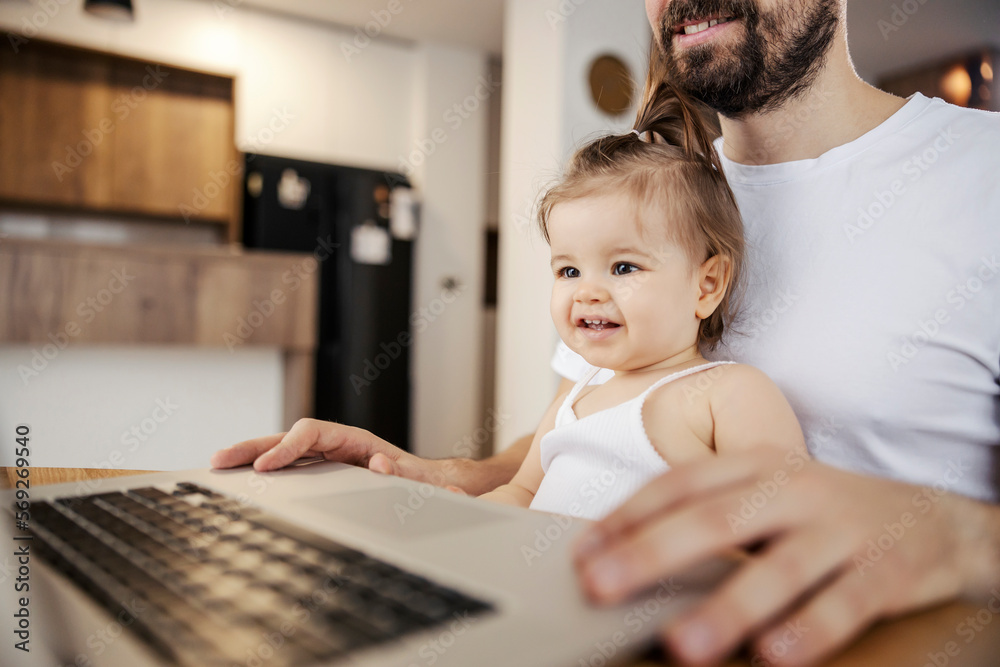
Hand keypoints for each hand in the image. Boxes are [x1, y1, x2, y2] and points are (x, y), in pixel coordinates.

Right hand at [210, 418, 461, 486]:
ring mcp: (326, 456)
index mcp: (354, 439)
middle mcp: (336, 443)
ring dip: (249, 457)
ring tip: (217, 466)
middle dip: (252, 446)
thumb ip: (400, 474)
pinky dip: (263, 470)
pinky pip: (287, 467)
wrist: (427, 484)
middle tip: (219, 460)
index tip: (265, 467)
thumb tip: (377, 466)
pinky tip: (239, 481)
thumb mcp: (415, 479)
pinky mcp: (321, 472)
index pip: (311, 432)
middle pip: (287, 436)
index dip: (286, 446)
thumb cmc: (420, 481)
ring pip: (281, 450)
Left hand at [572, 450, 992, 664]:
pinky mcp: (885, 571)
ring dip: (728, 607)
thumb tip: (625, 555)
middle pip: (715, 520)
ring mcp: (839, 528)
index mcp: (755, 466)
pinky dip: (810, 629)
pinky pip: (844, 603)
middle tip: (600, 587)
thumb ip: (710, 514)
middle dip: (651, 554)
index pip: (679, 484)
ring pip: (779, 568)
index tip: (581, 552)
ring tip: (682, 643)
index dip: (627, 516)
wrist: (931, 519)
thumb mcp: (766, 496)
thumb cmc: (822, 513)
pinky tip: (775, 656)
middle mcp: (793, 489)